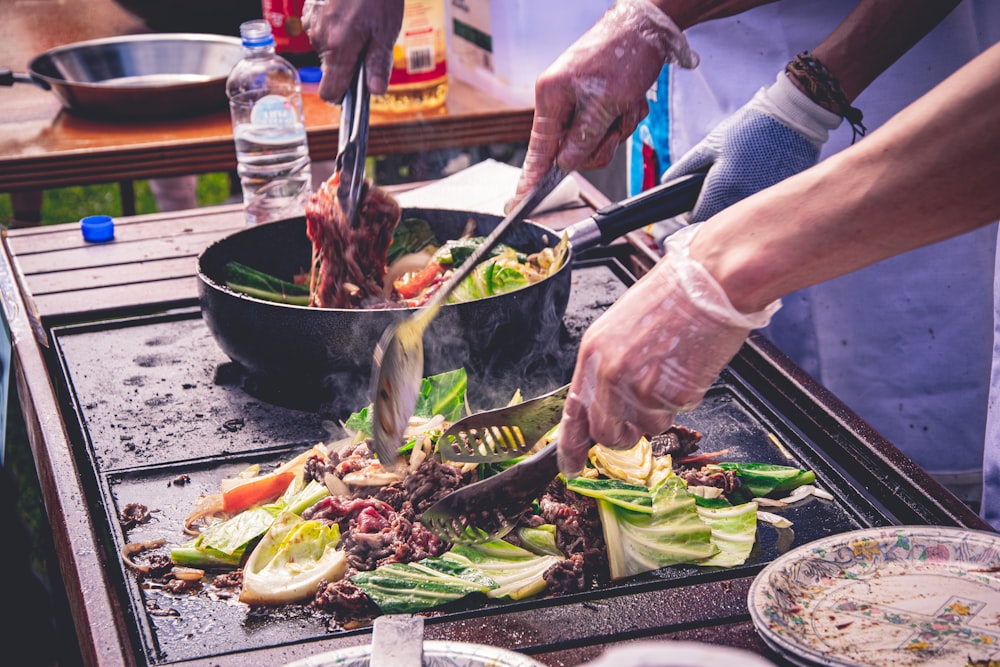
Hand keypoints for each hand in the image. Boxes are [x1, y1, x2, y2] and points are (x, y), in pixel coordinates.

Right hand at [302, 0, 404, 102]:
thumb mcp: (386, 31)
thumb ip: (378, 64)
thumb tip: (375, 92)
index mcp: (337, 48)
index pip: (330, 92)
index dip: (344, 97)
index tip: (357, 92)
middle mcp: (319, 38)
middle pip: (332, 70)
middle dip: (350, 65)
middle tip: (371, 45)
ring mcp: (312, 22)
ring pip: (327, 49)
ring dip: (344, 45)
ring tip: (363, 23)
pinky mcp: (310, 9)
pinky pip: (322, 30)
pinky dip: (336, 28)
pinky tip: (351, 12)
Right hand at [512, 0, 697, 205]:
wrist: (648, 25)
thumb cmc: (625, 53)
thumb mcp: (607, 103)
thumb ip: (584, 138)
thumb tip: (565, 162)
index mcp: (552, 96)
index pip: (538, 148)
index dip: (532, 177)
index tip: (521, 200)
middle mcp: (558, 99)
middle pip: (570, 149)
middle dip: (599, 143)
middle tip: (615, 125)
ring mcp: (576, 100)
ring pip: (592, 139)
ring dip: (615, 129)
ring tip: (626, 106)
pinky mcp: (593, 99)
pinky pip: (605, 126)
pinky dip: (622, 118)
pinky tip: (630, 100)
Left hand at [557, 225, 778, 476]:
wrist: (712, 281)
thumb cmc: (674, 294)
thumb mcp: (623, 326)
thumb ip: (610, 363)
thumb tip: (608, 398)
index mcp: (592, 352)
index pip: (573, 412)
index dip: (571, 446)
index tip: (572, 466)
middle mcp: (609, 372)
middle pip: (607, 434)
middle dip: (625, 435)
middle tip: (641, 417)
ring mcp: (640, 386)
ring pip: (646, 428)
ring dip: (660, 412)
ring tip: (673, 372)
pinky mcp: (673, 394)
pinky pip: (676, 413)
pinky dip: (684, 398)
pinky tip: (690, 366)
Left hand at [661, 72, 841, 221]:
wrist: (793, 117)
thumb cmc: (750, 126)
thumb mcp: (711, 144)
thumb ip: (685, 167)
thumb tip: (668, 183)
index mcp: (722, 188)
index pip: (698, 219)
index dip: (692, 212)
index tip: (694, 203)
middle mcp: (743, 201)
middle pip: (720, 221)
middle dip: (714, 210)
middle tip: (719, 189)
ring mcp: (765, 203)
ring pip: (741, 219)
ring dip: (735, 207)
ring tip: (741, 182)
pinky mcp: (782, 200)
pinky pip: (762, 210)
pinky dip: (756, 202)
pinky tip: (759, 182)